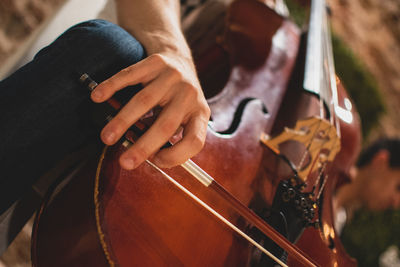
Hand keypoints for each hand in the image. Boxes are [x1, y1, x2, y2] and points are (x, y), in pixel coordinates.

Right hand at [91, 52, 209, 169]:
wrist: (179, 58)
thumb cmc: (177, 98)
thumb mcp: (184, 117)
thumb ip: (170, 137)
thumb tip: (145, 157)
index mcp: (200, 113)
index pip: (195, 140)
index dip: (176, 156)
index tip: (156, 162)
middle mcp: (190, 94)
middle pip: (166, 125)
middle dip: (143, 147)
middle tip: (124, 162)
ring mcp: (174, 76)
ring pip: (145, 101)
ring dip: (122, 121)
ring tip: (106, 138)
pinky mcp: (156, 62)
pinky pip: (130, 75)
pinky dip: (112, 86)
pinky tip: (98, 97)